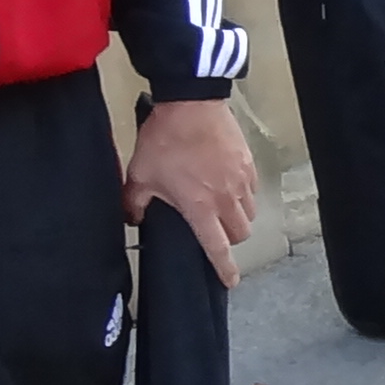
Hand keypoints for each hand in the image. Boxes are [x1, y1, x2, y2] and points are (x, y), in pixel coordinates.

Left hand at [120, 98, 260, 288]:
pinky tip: (228, 184)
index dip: (224, 269)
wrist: (191, 103)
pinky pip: (252, 190)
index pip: (217, 249)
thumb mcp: (140, 174)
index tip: (230, 281)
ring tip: (222, 207)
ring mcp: (241, 181)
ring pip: (250, 213)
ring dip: (238, 217)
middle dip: (230, 239)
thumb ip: (134, 203)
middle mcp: (226, 200)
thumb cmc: (165, 141)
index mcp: (200, 208)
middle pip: (241, 234)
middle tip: (215, 231)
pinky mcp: (248, 164)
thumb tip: (132, 219)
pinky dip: (243, 194)